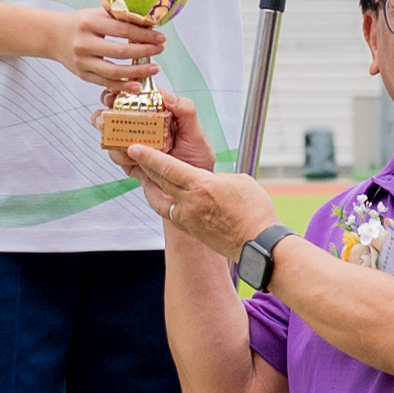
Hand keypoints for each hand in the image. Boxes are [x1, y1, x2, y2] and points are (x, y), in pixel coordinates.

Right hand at [42, 4, 160, 92]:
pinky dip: (123, 86)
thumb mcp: (97, 13)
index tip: (161, 37)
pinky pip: (106, 83)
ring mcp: (82, 61)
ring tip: (155, 68)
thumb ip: (119, 17)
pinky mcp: (83, 75)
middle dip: (144, 52)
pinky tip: (138, 85)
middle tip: (160, 50)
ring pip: (114, 71)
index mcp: (89, 23)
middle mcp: (84, 43)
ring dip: (138, 71)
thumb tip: (149, 22)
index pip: (123, 30)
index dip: (145, 35)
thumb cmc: (80, 23)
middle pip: (120, 51)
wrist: (53, 36)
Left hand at [121, 97, 273, 259]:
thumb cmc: (255, 211)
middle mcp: (190, 202)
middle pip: (160, 181)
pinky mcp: (191, 230)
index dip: (149, 156)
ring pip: (161, 200)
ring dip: (151, 187)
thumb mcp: (238, 181)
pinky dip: (165, 203)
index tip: (135, 148)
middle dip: (145, 167)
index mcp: (201, 185)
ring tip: (146, 178)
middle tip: (134, 155)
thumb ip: (216, 177)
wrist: (258, 244)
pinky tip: (166, 197)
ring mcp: (188, 218)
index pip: (168, 167)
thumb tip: (207, 180)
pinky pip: (171, 213)